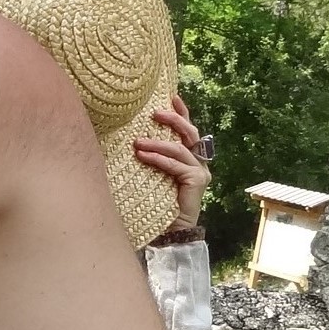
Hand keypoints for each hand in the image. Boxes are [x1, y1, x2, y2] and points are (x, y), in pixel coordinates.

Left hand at [133, 94, 210, 232]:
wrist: (168, 232)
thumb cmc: (154, 202)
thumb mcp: (149, 173)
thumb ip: (149, 156)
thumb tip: (129, 137)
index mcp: (188, 158)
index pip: (187, 131)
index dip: (181, 113)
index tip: (172, 96)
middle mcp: (197, 163)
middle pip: (190, 133)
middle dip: (174, 120)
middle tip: (154, 113)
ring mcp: (199, 172)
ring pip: (180, 149)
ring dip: (157, 143)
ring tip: (137, 142)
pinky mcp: (197, 182)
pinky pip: (177, 166)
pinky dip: (159, 159)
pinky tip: (143, 156)